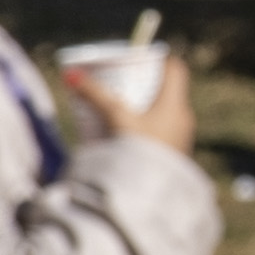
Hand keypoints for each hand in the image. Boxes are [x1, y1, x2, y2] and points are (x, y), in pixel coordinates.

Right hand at [62, 50, 193, 156]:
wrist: (152, 193)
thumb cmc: (137, 149)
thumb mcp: (115, 117)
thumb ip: (95, 95)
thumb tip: (71, 74)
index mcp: (175, 103)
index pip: (175, 69)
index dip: (159, 60)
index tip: (138, 61)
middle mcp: (184, 118)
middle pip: (168, 91)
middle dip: (144, 86)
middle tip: (120, 86)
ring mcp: (181, 138)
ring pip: (164, 115)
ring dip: (144, 110)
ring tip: (118, 111)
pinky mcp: (174, 156)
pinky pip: (162, 134)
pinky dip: (145, 130)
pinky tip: (125, 137)